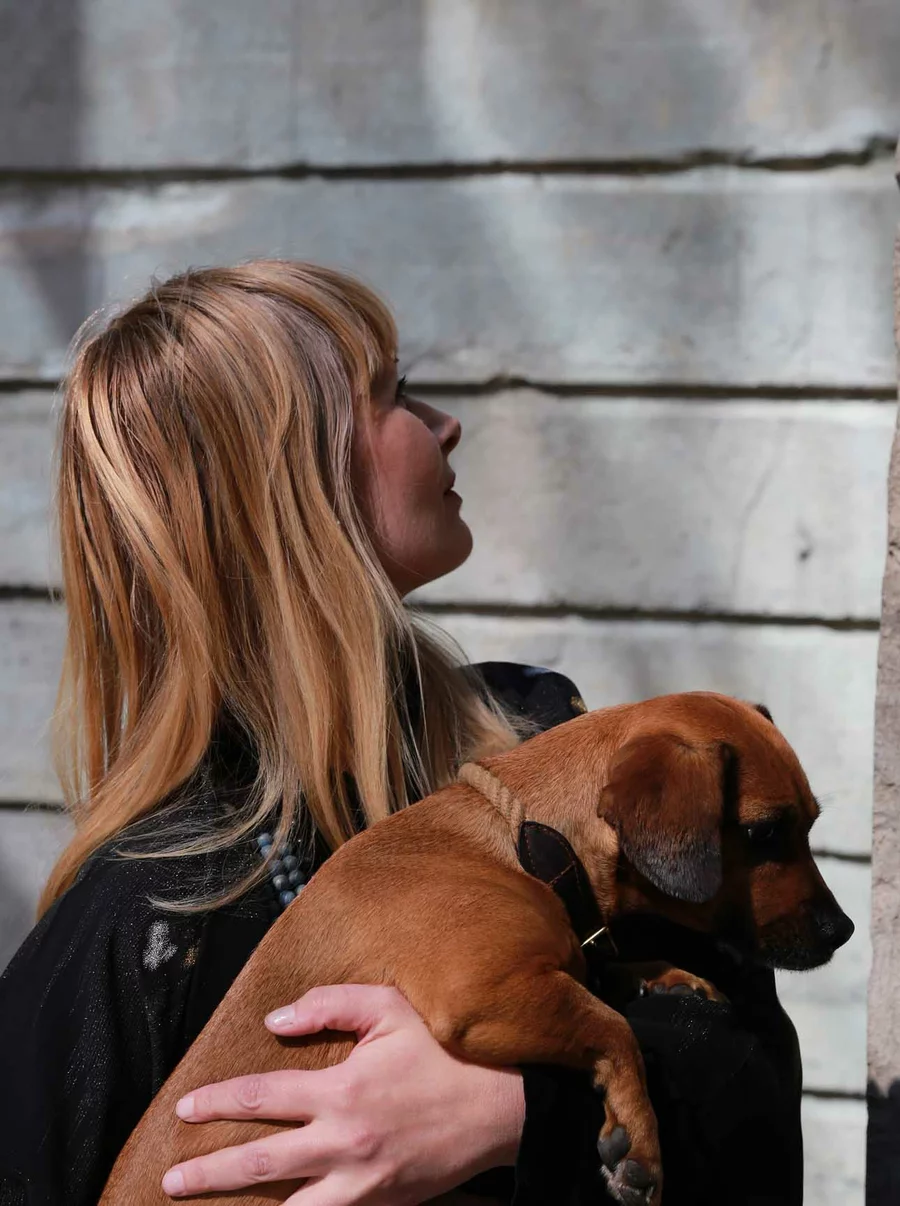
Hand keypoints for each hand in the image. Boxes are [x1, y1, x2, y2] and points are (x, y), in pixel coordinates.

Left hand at [161, 984, 524, 1204]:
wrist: (497, 1108)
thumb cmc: (441, 1050)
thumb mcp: (388, 1008)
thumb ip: (329, 1005)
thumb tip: (275, 1022)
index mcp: (341, 1090)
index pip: (262, 1098)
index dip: (218, 1102)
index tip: (185, 1107)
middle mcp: (343, 1142)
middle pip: (259, 1164)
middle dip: (209, 1173)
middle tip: (172, 1179)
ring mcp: (361, 1182)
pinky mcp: (380, 1205)